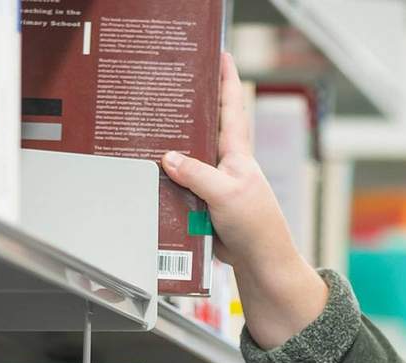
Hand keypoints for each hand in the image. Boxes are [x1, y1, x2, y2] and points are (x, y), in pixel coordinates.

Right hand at [161, 52, 326, 348]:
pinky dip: (166, 186)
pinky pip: (180, 190)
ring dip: (169, 154)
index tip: (219, 53)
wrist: (260, 265)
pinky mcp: (203, 206)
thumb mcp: (225, 195)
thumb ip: (197, 174)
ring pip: (186, 162)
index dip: (226, 79)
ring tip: (144, 132)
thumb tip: (168, 158)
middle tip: (168, 88)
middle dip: (187, 111)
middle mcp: (226, 165)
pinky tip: (148, 179)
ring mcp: (214, 186)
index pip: (231, 108)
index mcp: (238, 154)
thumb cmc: (257, 227)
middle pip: (202, 132)